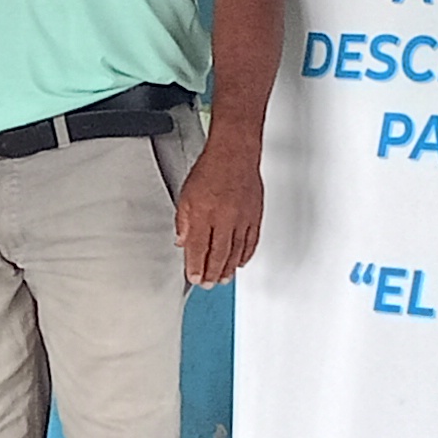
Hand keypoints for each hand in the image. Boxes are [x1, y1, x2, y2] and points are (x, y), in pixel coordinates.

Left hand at [173, 134, 265, 286]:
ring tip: (223, 279)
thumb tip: (182, 243)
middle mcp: (224, 218)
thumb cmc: (210, 170)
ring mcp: (242, 218)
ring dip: (229, 268)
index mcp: (203, 213)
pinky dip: (246, 255)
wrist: (235, 153)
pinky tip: (240, 262)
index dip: (196, 267)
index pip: (198, 248)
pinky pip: (251, 241)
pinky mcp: (255, 215)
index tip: (194, 278)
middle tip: (208, 284)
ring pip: (236, 251)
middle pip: (218, 254)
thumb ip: (183, 221)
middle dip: (212, 273)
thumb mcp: (185, 195)